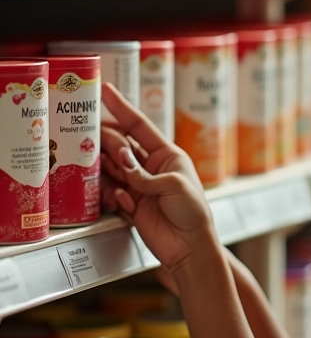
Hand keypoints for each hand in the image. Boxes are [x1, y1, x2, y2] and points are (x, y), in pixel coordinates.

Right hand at [100, 83, 219, 275]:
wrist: (190, 247)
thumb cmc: (193, 212)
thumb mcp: (174, 185)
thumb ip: (144, 173)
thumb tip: (122, 161)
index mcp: (168, 153)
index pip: (139, 126)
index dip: (121, 107)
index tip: (105, 91)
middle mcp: (151, 166)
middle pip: (119, 145)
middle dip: (107, 144)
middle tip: (90, 141)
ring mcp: (138, 184)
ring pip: (111, 169)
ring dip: (109, 174)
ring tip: (119, 184)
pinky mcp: (129, 203)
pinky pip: (110, 192)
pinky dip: (113, 196)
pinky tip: (125, 205)